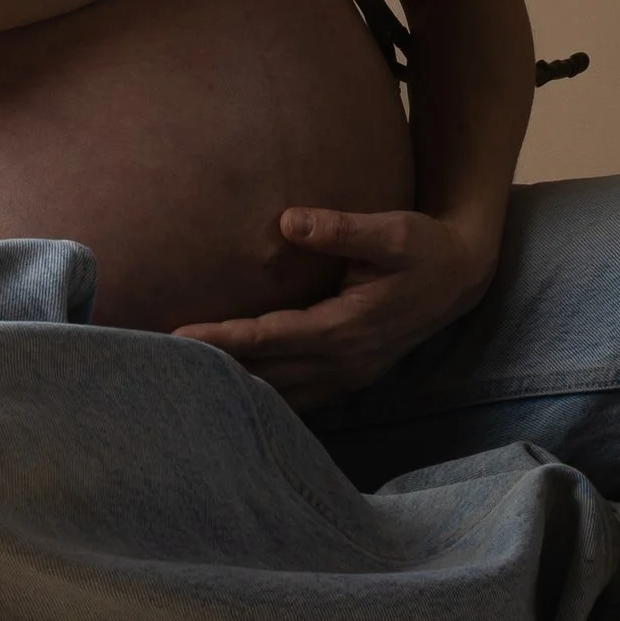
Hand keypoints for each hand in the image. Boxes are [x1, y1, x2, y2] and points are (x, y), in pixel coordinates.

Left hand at [173, 205, 499, 405]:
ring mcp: (349, 377)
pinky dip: (262, 398)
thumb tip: (287, 221)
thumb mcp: (391, 230)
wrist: (460, 277)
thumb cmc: (422, 247)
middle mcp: (346, 362)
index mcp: (349, 327)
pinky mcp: (348, 379)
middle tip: (158, 367)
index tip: (179, 335)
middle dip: (215, 372)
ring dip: (234, 391)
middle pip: (267, 376)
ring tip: (182, 384)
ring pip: (280, 396)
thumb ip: (340, 228)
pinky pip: (296, 399)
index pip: (272, 337)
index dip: (225, 338)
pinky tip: (228, 392)